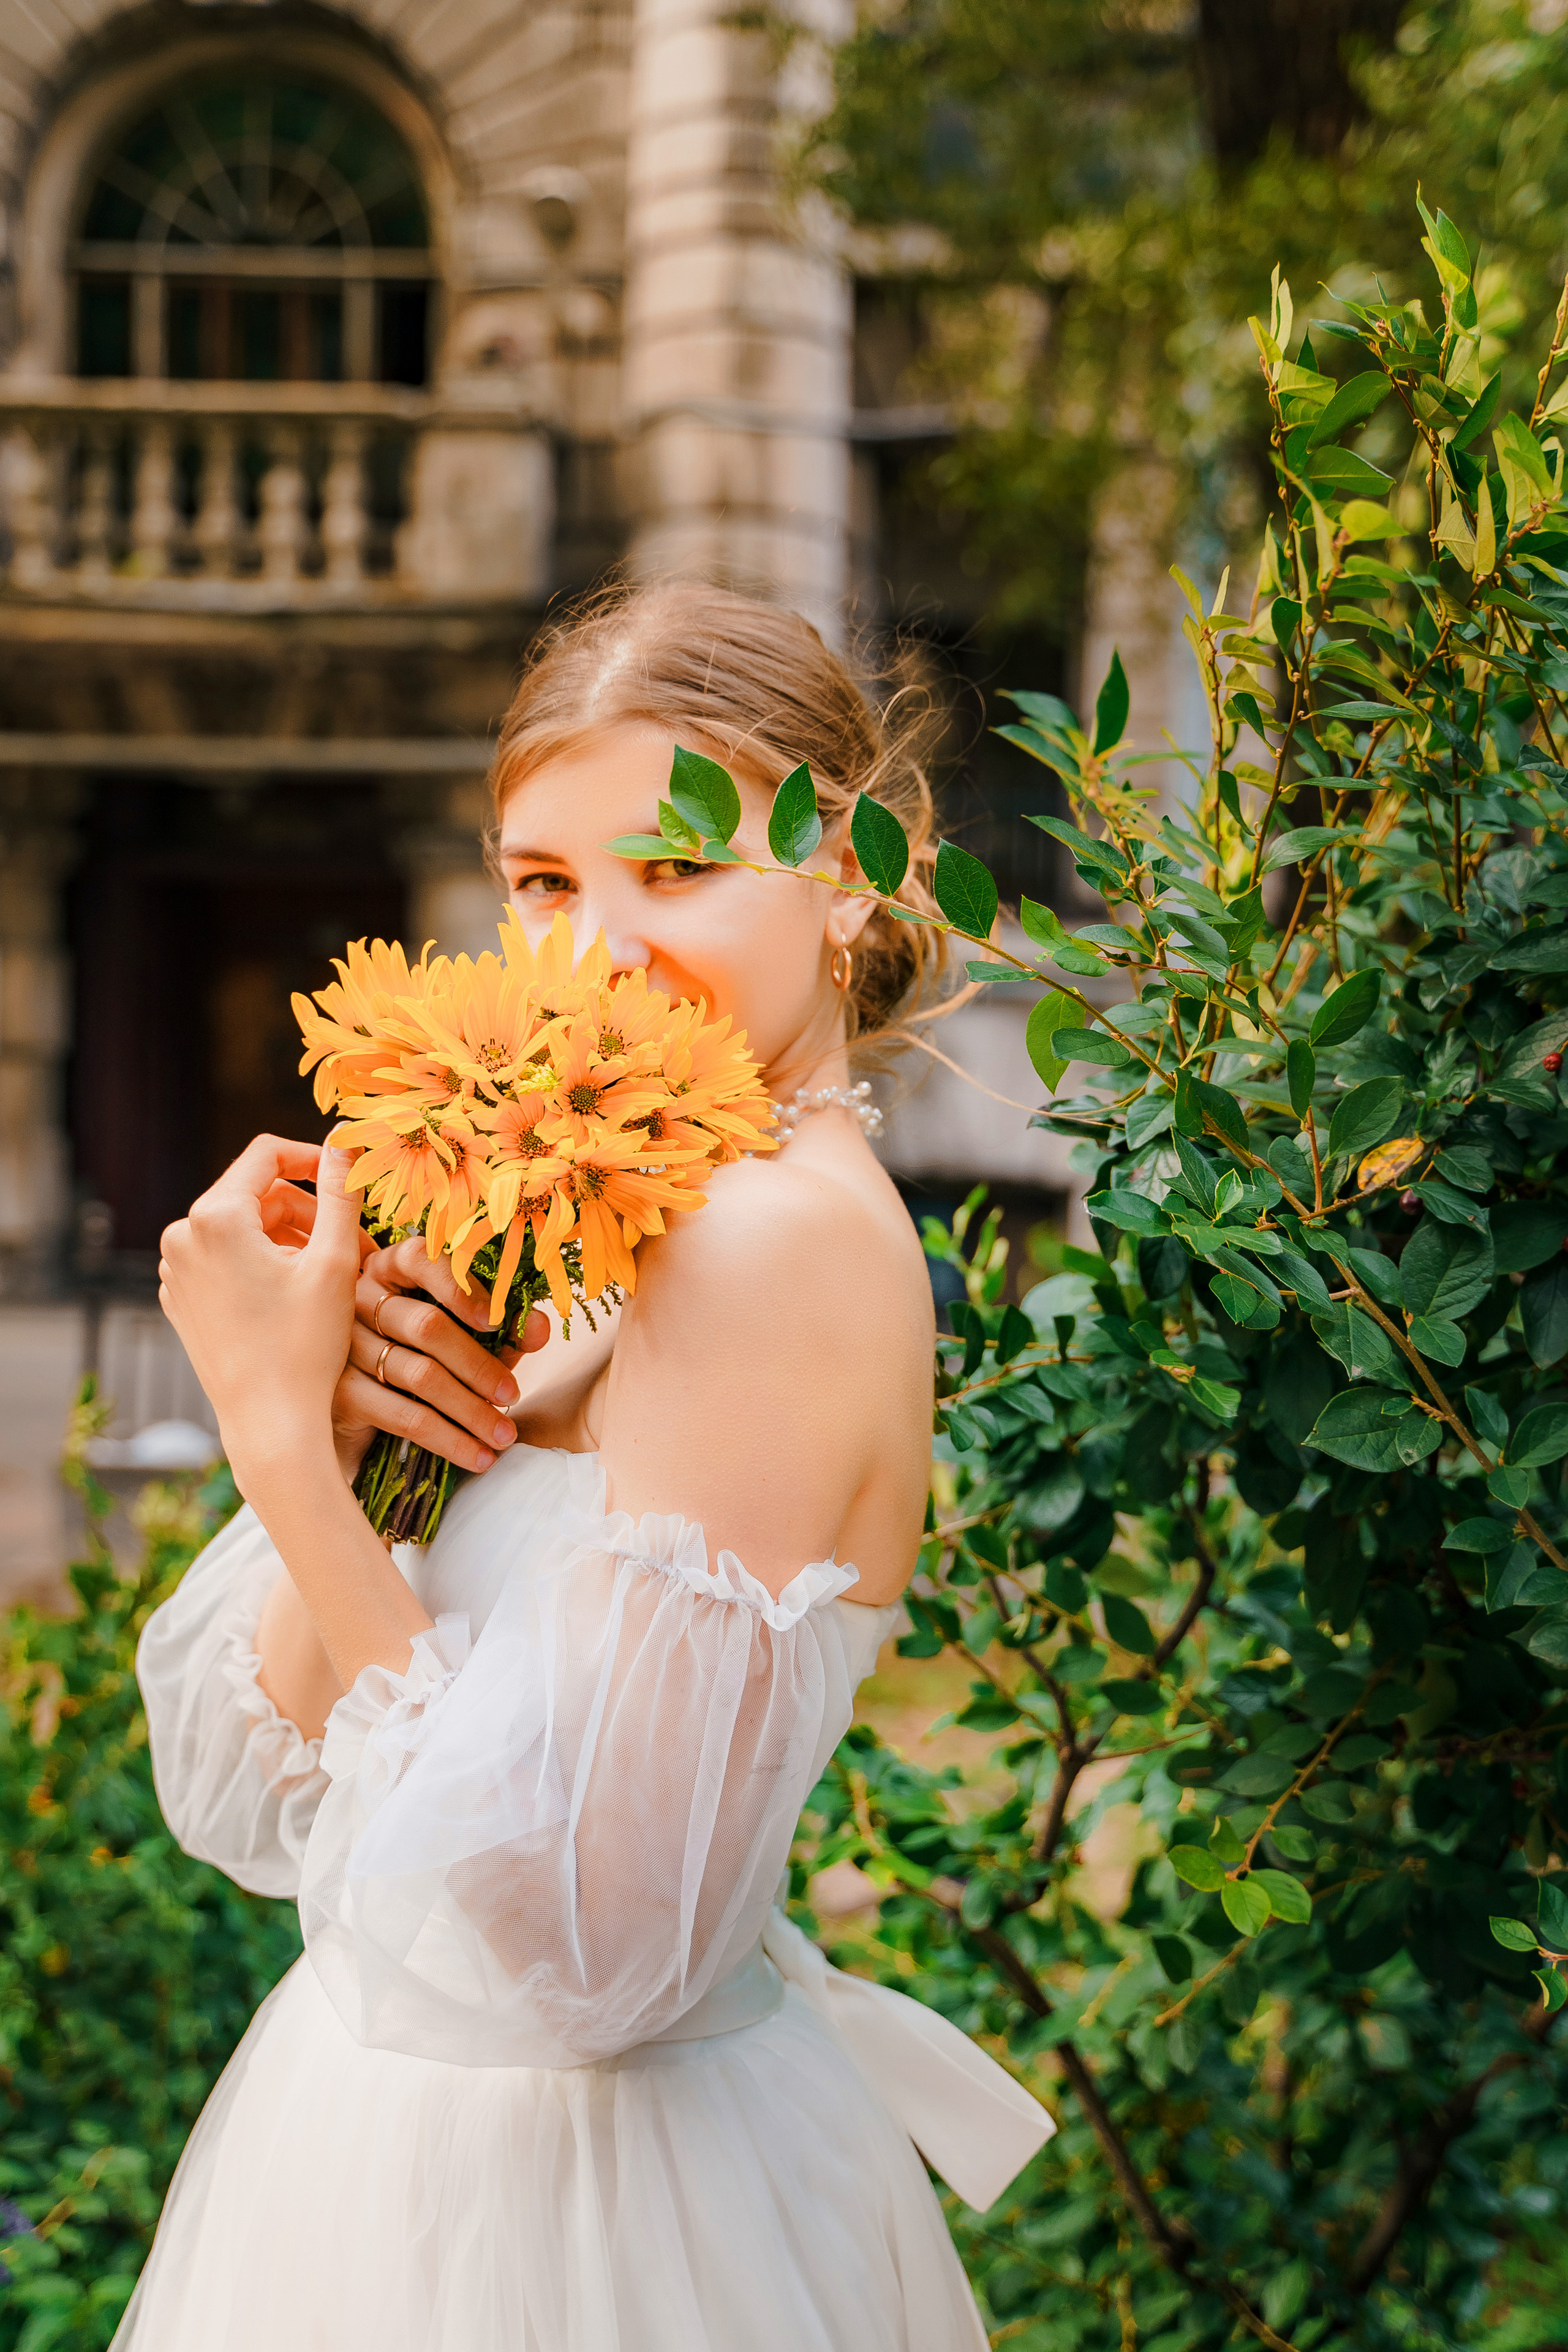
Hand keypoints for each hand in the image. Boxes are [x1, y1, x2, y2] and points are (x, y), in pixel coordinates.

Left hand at [159, 1135, 365, 1484]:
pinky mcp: (180, 1300)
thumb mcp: (335, 1260)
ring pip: (242, 1229)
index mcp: (214, 1216)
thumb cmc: (306, 1345)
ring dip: (288, 1240)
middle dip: (308, 1213)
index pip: (268, 1155)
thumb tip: (348, 1138)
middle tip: (356, 1247)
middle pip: (256, 1195)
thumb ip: (341, 1191)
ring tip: (331, 1275)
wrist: (270, 1423)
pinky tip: (296, 1298)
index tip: (351, 1182)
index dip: (315, 1160)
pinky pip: (224, 1261)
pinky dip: (261, 1266)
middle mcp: (181, 1236)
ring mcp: (175, 1271)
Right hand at [336, 1238, 549, 1477]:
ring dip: (471, 1409)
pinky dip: (449, 1439)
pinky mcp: (340, 1394)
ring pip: (419, 1375)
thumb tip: (538, 1326)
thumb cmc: (422, 1363)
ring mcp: (342, 1348)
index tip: (496, 1321)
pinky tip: (479, 1456)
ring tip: (504, 1435)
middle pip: (427, 1326)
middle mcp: (357, 1300)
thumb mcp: (468, 1341)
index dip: (460, 1288)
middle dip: (479, 1365)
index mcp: (389, 1270)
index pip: (420, 1259)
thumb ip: (503, 1330)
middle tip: (513, 1396)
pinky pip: (405, 1416)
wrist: (366, 1419)